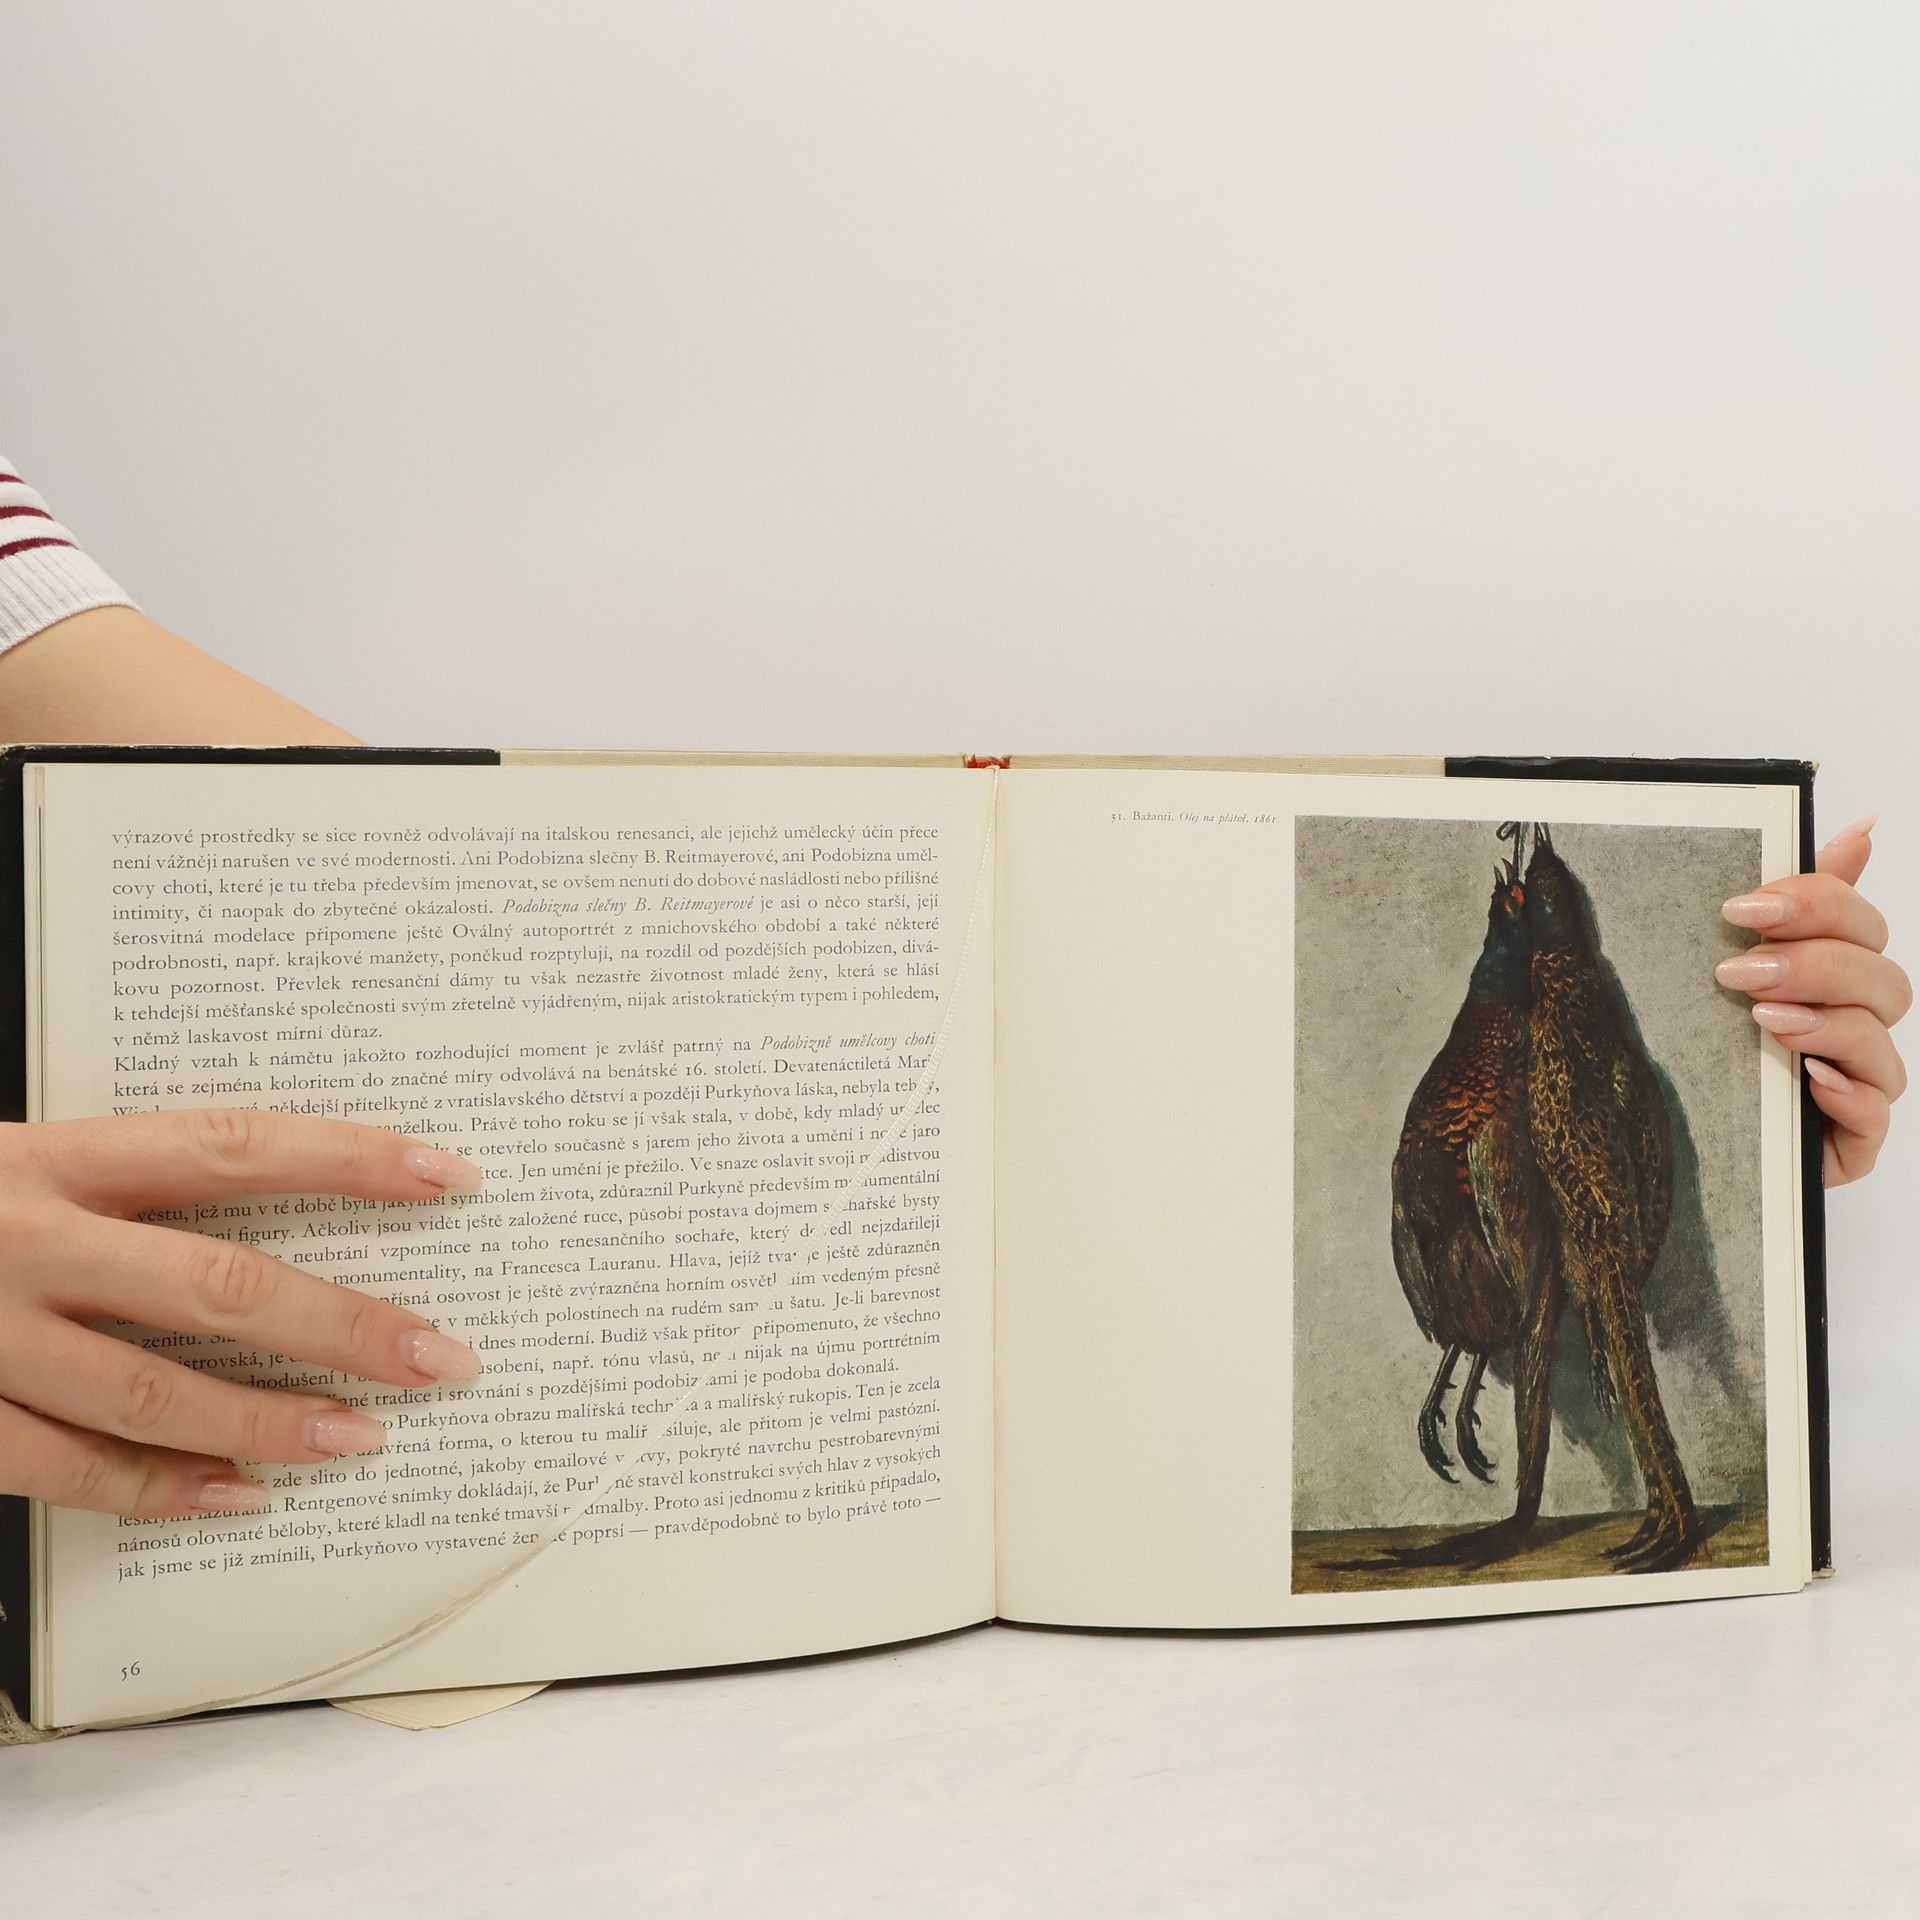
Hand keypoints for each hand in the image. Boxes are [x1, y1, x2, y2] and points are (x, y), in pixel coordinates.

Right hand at [0, 1111, 485, 1516]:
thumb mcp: (16, 1161)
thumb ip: (126, 1182)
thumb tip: (281, 1209)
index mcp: (49, 1153)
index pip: (233, 1145)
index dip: (349, 1158)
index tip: (448, 1173)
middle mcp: (20, 1235)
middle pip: (216, 1281)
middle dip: (344, 1323)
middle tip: (441, 1354)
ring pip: (151, 1391)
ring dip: (271, 1421)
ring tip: (363, 1437)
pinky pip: (63, 1467)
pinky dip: (159, 1489)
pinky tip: (240, 1496)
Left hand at [1718, 814, 1909, 1184]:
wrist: (1674, 1133)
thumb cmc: (1706, 1041)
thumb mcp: (1727, 963)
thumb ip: (1791, 900)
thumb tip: (1863, 827)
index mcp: (1831, 974)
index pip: (1858, 922)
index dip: (1815, 904)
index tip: (1743, 907)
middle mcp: (1852, 1024)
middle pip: (1879, 978)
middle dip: (1814, 964)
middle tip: (1740, 970)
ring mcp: (1856, 1084)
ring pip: (1879, 1043)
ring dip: (1827, 1024)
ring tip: (1764, 1022)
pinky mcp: (1848, 1141)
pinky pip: (1875, 1117)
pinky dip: (1851, 1096)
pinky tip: (1813, 1081)